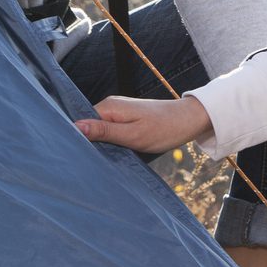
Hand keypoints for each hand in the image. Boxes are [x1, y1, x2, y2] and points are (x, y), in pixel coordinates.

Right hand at [76, 94, 209, 154]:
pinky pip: (111, 130)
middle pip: (89, 126)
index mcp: (109, 107)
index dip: (78, 139)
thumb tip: (75, 127)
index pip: (80, 123)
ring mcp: (119, 111)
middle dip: (89, 143)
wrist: (190, 120)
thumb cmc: (164, 129)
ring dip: (101, 144)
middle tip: (91, 161)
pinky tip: (114, 151)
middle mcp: (111, 106)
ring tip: (103, 158)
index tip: (78, 156)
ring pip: (100, 130)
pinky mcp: (127, 118)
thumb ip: (104, 131)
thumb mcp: (133, 135)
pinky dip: (111, 141)